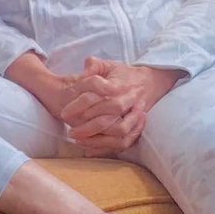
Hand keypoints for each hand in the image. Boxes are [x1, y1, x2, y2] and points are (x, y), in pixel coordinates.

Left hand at [57, 59, 181, 154]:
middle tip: (68, 129)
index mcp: (119, 85)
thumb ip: (94, 65)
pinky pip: (124, 141)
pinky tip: (89, 149)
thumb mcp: (108, 65)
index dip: (79, 104)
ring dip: (97, 138)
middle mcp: (127, 101)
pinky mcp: (136, 127)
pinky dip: (107, 148)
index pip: (98, 95)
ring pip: (118, 131)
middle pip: (108, 116)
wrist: (150, 82)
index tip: (64, 112)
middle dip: (86, 125)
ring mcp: (134, 115)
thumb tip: (83, 71)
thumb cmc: (124, 75)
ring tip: (77, 139)